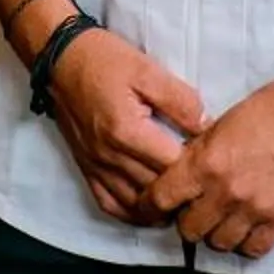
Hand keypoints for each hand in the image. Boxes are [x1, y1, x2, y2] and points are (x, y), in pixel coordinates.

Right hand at [48, 30, 205, 224]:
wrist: (62, 59)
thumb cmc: (105, 60)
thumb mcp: (147, 70)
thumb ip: (180, 100)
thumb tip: (207, 126)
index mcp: (127, 131)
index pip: (173, 165)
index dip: (197, 164)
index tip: (212, 156)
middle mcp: (109, 156)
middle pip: (156, 190)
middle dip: (184, 188)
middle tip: (204, 180)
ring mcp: (95, 166)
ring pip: (135, 205)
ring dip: (161, 206)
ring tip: (183, 197)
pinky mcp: (86, 168)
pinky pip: (110, 205)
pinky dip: (132, 214)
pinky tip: (149, 209)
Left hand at [140, 71, 273, 258]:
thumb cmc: (271, 107)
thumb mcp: (222, 122)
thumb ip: (199, 152)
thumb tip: (180, 172)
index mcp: (206, 162)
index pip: (161, 198)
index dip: (150, 206)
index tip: (150, 208)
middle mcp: (226, 191)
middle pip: (188, 230)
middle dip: (187, 220)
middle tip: (195, 208)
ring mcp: (254, 209)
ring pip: (219, 244)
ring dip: (216, 233)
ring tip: (223, 217)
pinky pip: (253, 249)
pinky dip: (246, 242)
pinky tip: (247, 227)